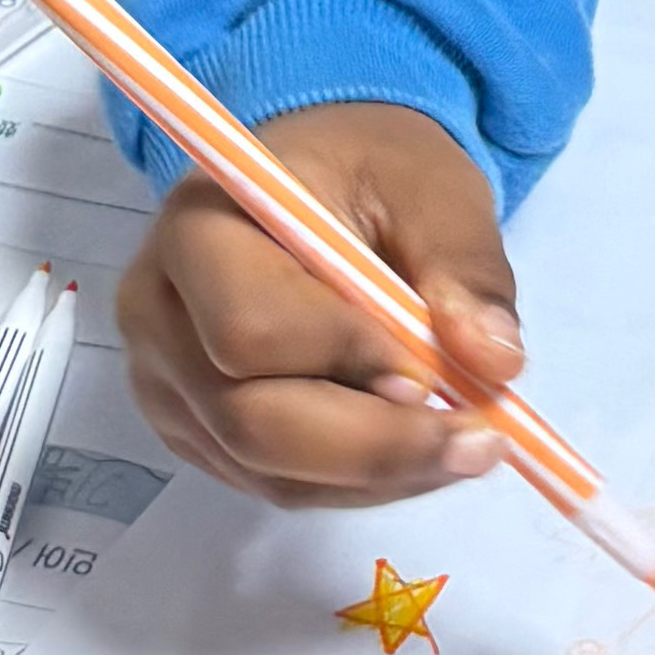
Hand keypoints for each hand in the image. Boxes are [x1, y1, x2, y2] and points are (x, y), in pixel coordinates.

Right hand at [117, 101, 522, 507]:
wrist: (320, 180)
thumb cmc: (371, 171)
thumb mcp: (434, 189)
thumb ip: (466, 268)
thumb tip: (495, 363)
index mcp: (198, 228)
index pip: (247, 329)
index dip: (343, 362)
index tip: (431, 375)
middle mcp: (159, 314)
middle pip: (247, 419)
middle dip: (373, 445)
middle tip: (478, 444)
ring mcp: (168, 381)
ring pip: (266, 467)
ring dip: (378, 474)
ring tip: (464, 447)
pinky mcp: (196, 429)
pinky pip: (274, 482)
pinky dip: (356, 483)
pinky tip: (417, 451)